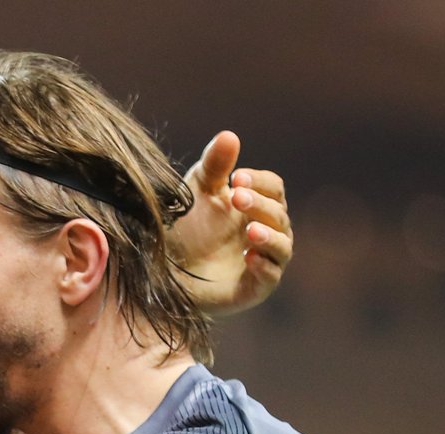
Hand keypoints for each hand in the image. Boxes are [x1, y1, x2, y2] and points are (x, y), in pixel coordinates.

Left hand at [169, 131, 293, 315]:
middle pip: (278, 213)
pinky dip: (265, 266)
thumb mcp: (196, 192)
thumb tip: (230, 135)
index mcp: (256, 205)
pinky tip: (249, 257)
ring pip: (282, 245)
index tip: (237, 178)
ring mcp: (263, 260)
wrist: (162, 270)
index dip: (259, 182)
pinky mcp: (254, 288)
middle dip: (259, 204)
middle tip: (236, 197)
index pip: (274, 187)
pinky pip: (270, 276)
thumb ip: (214, 166)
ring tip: (250, 230)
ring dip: (269, 235)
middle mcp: (266, 231)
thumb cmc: (184, 228)